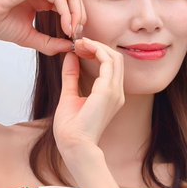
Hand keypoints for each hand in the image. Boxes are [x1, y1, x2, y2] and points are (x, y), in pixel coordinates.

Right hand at [0, 0, 85, 54]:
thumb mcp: (30, 37)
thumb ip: (50, 43)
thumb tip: (71, 47)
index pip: (70, 3)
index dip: (77, 20)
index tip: (75, 39)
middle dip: (80, 16)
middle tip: (77, 35)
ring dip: (76, 14)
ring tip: (72, 32)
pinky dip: (66, 13)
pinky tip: (65, 27)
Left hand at [53, 37, 124, 152]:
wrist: (74, 145)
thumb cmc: (72, 129)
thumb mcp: (70, 95)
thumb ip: (71, 76)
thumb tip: (70, 57)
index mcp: (110, 95)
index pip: (110, 65)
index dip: (97, 51)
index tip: (79, 47)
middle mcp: (116, 92)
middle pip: (115, 58)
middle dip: (97, 45)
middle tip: (78, 42)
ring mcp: (114, 92)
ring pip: (114, 57)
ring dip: (97, 46)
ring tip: (79, 43)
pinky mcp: (107, 92)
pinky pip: (107, 62)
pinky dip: (96, 51)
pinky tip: (82, 49)